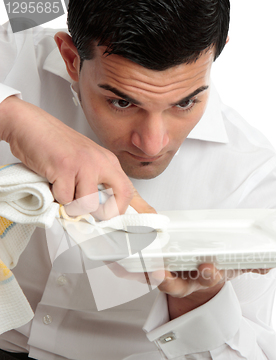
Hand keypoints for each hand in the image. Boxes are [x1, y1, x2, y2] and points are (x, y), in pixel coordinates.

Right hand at [0, 96, 153, 217]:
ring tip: (64, 190)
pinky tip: (53, 181)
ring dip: (73, 205)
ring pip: (88, 204)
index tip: (148, 220)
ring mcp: (84, 164)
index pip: (130, 190)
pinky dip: (56, 196)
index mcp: (107, 161)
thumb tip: (105, 208)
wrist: (28, 124)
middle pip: (119, 198)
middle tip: (91, 213)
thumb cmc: (53, 144)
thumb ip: (96, 182)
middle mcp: (100, 162)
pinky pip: (65, 199)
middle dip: (106, 214)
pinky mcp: (65, 167)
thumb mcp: (84, 161)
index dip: (139, 209)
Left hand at [107, 261, 270, 319]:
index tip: (209, 267)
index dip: (208, 275)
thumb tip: (269, 265)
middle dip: (167, 279)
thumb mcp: (232, 271)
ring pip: (149, 279)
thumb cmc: (210, 274)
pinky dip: (123, 266)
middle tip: (159, 271)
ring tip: (126, 263)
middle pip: (173, 284)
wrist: (192, 290)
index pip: (208, 279)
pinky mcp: (146, 275)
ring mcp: (162, 281)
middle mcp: (181, 284)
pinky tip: (110, 257)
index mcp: (203, 282)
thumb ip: (249, 266)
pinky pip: (134, 272)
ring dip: (137, 272)